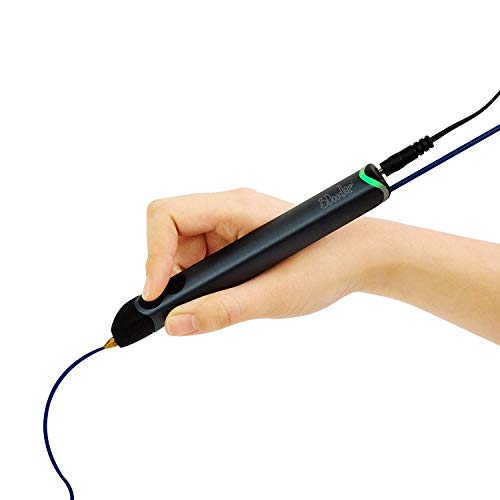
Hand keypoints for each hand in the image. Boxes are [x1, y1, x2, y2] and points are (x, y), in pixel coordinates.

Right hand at [143, 189, 375, 335]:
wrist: (362, 257)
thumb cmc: (328, 263)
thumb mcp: (274, 294)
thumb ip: (222, 310)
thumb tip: (174, 324)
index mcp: (235, 207)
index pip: (167, 215)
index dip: (153, 255)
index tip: (157, 297)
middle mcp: (228, 210)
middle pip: (170, 232)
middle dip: (169, 272)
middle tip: (184, 309)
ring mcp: (232, 224)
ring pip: (183, 248)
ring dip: (188, 280)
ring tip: (219, 303)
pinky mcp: (238, 241)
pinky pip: (203, 258)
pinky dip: (204, 282)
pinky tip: (228, 295)